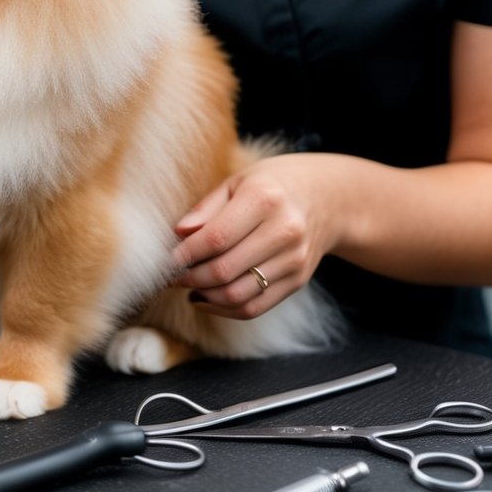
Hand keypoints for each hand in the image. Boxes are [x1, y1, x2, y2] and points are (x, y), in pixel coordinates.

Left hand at [171, 153, 342, 318]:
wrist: (326, 198)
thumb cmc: (271, 186)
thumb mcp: (237, 182)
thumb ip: (206, 208)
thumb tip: (178, 234)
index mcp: (265, 199)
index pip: (216, 237)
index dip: (185, 254)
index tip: (166, 259)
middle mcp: (284, 231)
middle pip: (225, 270)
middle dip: (190, 278)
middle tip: (170, 275)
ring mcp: (294, 260)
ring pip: (238, 295)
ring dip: (204, 296)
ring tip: (186, 286)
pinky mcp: (298, 281)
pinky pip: (255, 308)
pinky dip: (225, 309)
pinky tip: (206, 298)